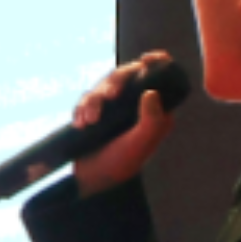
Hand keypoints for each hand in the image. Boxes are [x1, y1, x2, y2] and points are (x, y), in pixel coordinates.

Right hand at [70, 52, 178, 196]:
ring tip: (88, 121)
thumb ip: (150, 121)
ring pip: (104, 84)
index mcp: (156, 110)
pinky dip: (82, 107)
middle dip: (114, 83)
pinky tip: (81, 123)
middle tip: (108, 98)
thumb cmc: (120, 165)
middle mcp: (137, 104)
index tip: (145, 59)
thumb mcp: (139, 144)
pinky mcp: (97, 111)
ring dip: (93, 100)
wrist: (92, 181)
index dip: (156, 62)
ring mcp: (116, 107)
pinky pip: (88, 96)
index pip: (159, 76)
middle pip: (127, 74)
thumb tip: (152, 93)